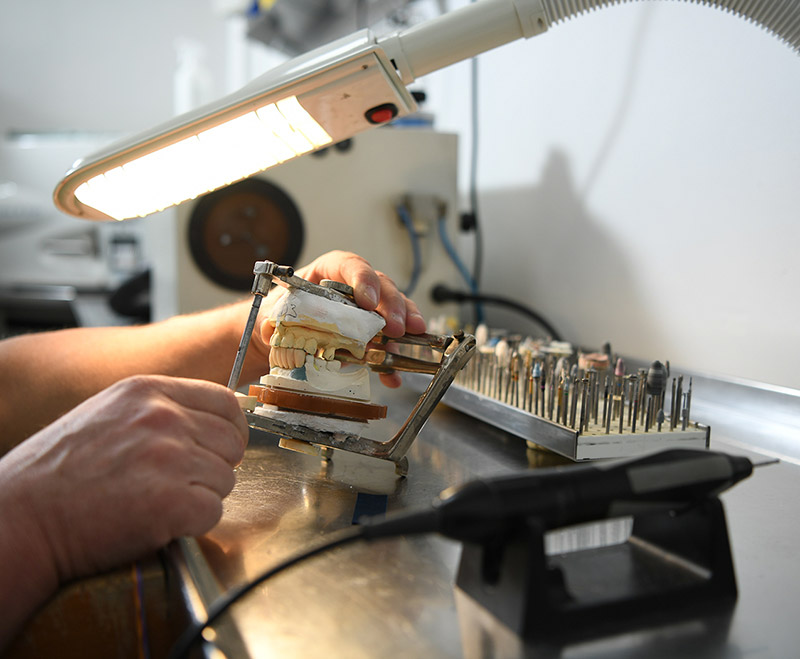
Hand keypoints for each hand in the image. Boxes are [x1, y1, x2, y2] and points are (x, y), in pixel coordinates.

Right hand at [0, 375, 247, 588]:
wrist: (21, 520)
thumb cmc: (56, 474)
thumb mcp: (108, 414)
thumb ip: (159, 411)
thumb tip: (208, 421)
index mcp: (148, 391)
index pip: (225, 401)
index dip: (228, 429)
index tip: (220, 447)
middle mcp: (163, 418)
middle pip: (232, 442)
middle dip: (216, 466)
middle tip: (181, 483)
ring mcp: (170, 458)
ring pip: (226, 479)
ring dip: (201, 496)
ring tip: (156, 502)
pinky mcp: (172, 502)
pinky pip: (212, 512)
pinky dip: (192, 524)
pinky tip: (157, 521)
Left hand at [259, 251, 426, 387]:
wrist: (275, 337)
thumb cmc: (277, 315)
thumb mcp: (273, 312)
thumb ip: (278, 317)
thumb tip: (276, 330)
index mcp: (328, 272)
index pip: (349, 265)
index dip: (363, 280)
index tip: (368, 301)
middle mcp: (351, 288)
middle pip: (380, 286)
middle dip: (393, 306)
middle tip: (397, 327)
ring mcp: (364, 311)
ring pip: (393, 309)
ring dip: (406, 322)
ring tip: (413, 337)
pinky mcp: (368, 336)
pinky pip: (387, 344)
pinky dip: (391, 362)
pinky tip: (392, 376)